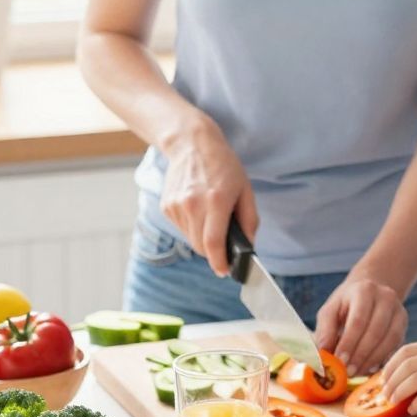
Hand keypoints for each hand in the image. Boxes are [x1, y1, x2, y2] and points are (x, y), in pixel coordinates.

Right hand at [160, 120, 256, 276]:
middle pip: (201, 246)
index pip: (213, 243)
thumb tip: (249, 246)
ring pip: (191, 240)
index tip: (225, 271)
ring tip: (210, 217)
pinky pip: (182, 229)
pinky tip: (198, 209)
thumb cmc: (223, 166)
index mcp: (215, 201)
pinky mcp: (167, 207)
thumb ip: (249, 220)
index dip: (219, 262)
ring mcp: (176, 206)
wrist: (192, 145)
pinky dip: (192, 227)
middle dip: (214, 251)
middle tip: (224, 243)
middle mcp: (192, 205)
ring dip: (203, 238)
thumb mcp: (245, 189)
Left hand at [316, 273, 406, 373]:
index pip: (358, 320)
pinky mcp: (404, 324)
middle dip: (361, 355)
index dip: (349, 343)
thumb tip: (324, 353)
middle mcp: (386, 297)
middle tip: (348, 371)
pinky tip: (369, 368)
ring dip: (372, 359)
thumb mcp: (330, 311)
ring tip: (357, 372)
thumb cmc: (346, 305)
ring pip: (390, 339)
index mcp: (364, 291)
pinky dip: (383, 359)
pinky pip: (396, 345)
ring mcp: (399, 311)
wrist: (369, 294)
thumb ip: (325, 330)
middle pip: (376, 331)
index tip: (340, 361)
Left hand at [382, 341, 416, 416]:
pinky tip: (412, 411)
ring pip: (413, 380)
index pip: (406, 350)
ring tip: (393, 403)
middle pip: (407, 364)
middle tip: (384, 395)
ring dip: (399, 393)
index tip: (382, 379)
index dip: (390, 365)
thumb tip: (397, 377)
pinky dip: (415, 405)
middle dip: (390, 381)